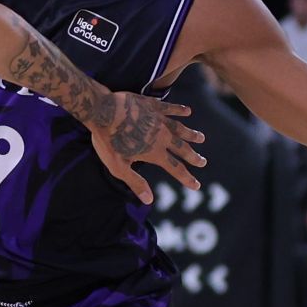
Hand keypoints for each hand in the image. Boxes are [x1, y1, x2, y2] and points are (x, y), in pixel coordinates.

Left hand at [89, 93, 206, 203]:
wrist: (103, 112)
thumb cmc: (108, 142)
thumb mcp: (119, 167)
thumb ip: (136, 182)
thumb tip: (149, 200)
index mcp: (154, 153)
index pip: (175, 169)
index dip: (187, 178)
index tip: (196, 186)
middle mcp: (162, 137)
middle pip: (182, 149)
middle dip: (193, 157)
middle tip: (203, 162)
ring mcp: (159, 120)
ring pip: (180, 128)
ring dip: (191, 134)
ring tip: (201, 138)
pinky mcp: (153, 105)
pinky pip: (170, 108)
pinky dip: (180, 110)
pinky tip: (187, 110)